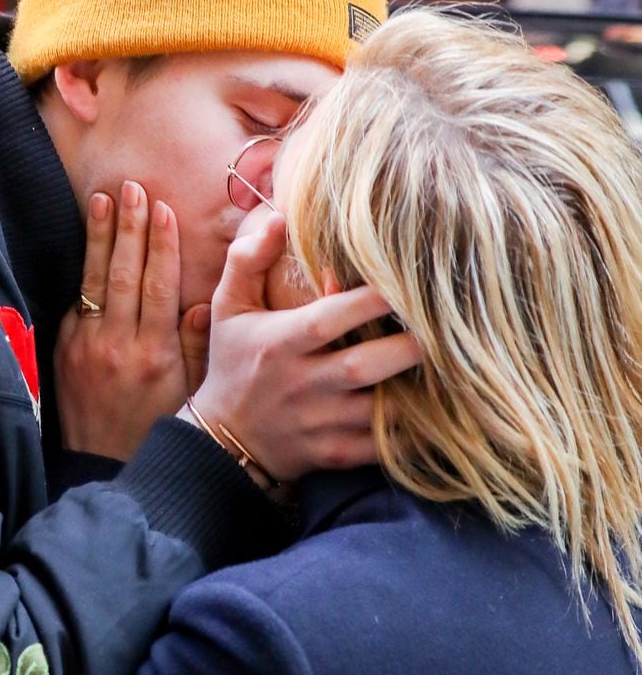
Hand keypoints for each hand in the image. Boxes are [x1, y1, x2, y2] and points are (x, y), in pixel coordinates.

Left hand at [55, 181, 202, 459]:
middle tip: (132, 189)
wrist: (102, 461)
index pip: (157, 286)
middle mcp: (119, 345)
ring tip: (104, 200)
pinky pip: (77, 302)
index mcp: (155, 353)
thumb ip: (198, 346)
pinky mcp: (65, 348)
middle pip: (124, 274)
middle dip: (129, 228)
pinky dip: (85, 269)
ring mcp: (87, 345)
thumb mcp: (190, 392)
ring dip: (101, 237)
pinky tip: (91, 240)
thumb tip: (203, 301)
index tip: (162, 210)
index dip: (160, 245)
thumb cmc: (156, 424)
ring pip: (95, 280)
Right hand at [187, 213, 421, 481]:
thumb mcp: (227, 308)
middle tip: (443, 329)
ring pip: (379, 412)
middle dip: (407, 348)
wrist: (222, 441)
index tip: (404, 283)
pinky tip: (439, 414)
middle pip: (362, 366)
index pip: (328, 319)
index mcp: (279, 343)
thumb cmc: (233, 363)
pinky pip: (383, 448)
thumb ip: (246, 261)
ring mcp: (319, 423)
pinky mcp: (333, 454)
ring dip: (418, 392)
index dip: (369, 301)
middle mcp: (301, 384)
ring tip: (453, 368)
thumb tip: (280, 219)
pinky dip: (414, 435)